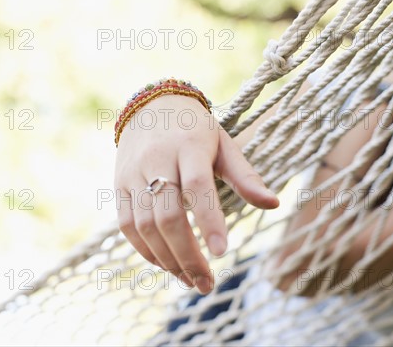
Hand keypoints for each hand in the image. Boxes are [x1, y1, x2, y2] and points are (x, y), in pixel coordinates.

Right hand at [114, 94, 278, 293]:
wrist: (151, 109)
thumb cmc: (196, 131)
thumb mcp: (225, 145)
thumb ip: (246, 176)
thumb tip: (274, 204)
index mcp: (189, 146)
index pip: (198, 186)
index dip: (209, 220)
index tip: (223, 253)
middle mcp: (157, 160)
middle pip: (168, 215)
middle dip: (188, 255)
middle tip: (207, 283)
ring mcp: (133, 174)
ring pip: (145, 225)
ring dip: (168, 259)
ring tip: (191, 280)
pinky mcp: (118, 186)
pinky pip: (127, 226)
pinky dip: (146, 250)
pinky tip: (166, 265)